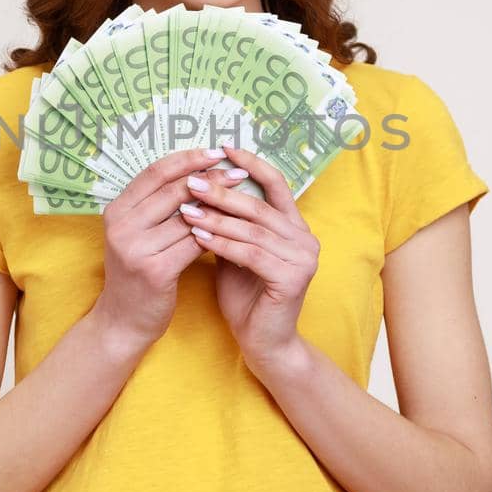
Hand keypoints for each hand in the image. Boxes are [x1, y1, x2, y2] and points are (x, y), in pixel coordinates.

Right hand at [92, 147, 234, 349]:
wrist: (123, 322)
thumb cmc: (137, 273)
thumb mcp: (138, 235)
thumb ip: (158, 207)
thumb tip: (200, 175)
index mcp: (116, 210)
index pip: (155, 173)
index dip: (187, 159)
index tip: (216, 152)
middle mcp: (121, 227)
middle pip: (173, 191)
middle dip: (210, 179)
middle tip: (238, 172)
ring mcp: (136, 250)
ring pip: (188, 218)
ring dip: (219, 207)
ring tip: (243, 200)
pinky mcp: (155, 271)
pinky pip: (194, 244)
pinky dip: (216, 235)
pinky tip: (234, 230)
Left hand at [179, 145, 319, 367]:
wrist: (263, 343)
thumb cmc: (247, 297)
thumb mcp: (234, 252)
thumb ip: (229, 224)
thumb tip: (201, 188)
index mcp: (295, 226)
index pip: (276, 184)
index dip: (250, 164)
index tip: (222, 148)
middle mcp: (305, 238)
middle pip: (259, 204)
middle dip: (222, 191)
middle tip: (191, 182)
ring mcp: (303, 258)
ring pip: (253, 228)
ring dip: (216, 217)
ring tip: (186, 210)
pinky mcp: (293, 278)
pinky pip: (251, 253)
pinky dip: (222, 243)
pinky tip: (198, 237)